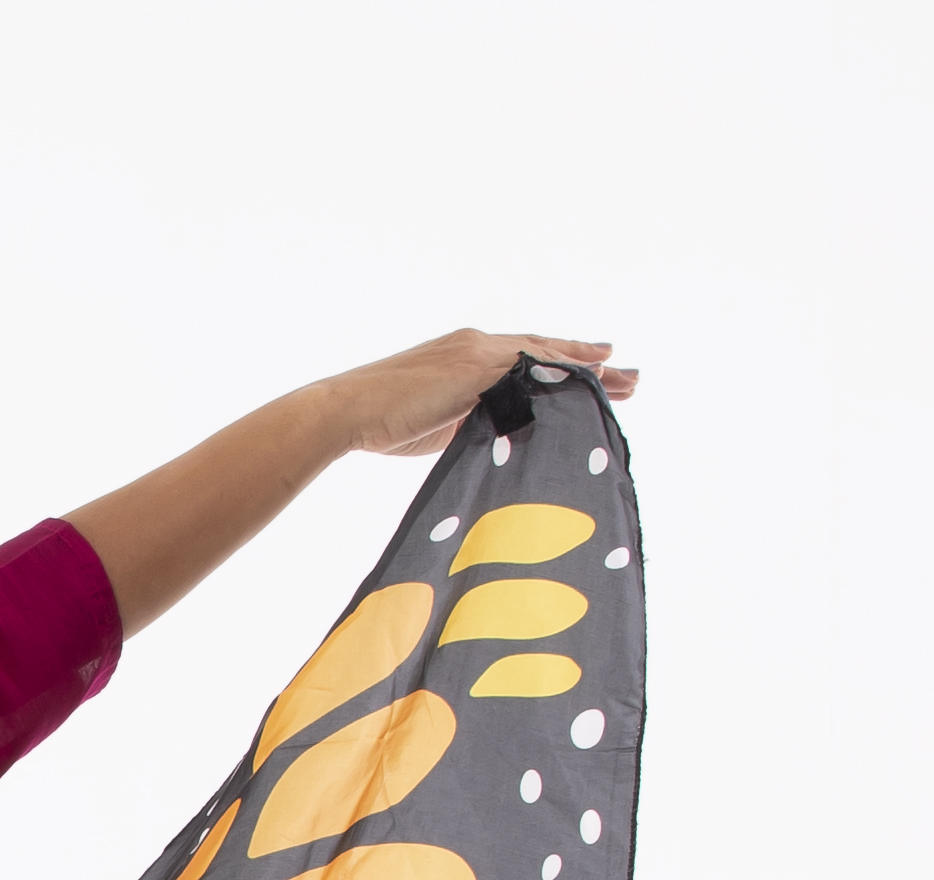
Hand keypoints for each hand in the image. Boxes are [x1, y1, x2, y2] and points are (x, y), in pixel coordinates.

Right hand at [321, 330, 638, 459]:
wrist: (348, 409)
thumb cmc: (379, 422)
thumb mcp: (435, 422)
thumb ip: (469, 420)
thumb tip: (496, 437)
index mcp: (466, 355)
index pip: (525, 357)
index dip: (560, 361)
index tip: (593, 365)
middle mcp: (479, 344)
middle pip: (546, 352)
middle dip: (588, 363)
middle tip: (628, 373)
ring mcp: (481, 352)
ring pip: (548, 357)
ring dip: (589, 369)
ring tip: (626, 379)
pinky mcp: (479, 366)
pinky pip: (534, 368)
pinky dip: (565, 374)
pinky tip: (593, 383)